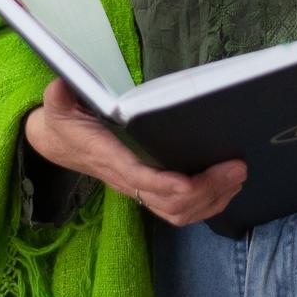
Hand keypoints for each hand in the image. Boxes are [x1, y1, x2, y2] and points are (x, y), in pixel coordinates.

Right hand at [24, 78, 245, 226]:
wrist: (62, 142)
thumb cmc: (67, 121)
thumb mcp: (58, 105)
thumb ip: (60, 96)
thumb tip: (61, 84)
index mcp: (110, 159)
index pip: (141, 179)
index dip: (167, 185)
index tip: (191, 182)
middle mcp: (128, 180)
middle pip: (170, 202)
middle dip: (206, 190)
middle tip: (237, 167)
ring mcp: (140, 189)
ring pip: (178, 212)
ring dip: (212, 199)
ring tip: (238, 176)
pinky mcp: (150, 191)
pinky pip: (180, 211)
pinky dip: (207, 205)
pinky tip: (226, 187)